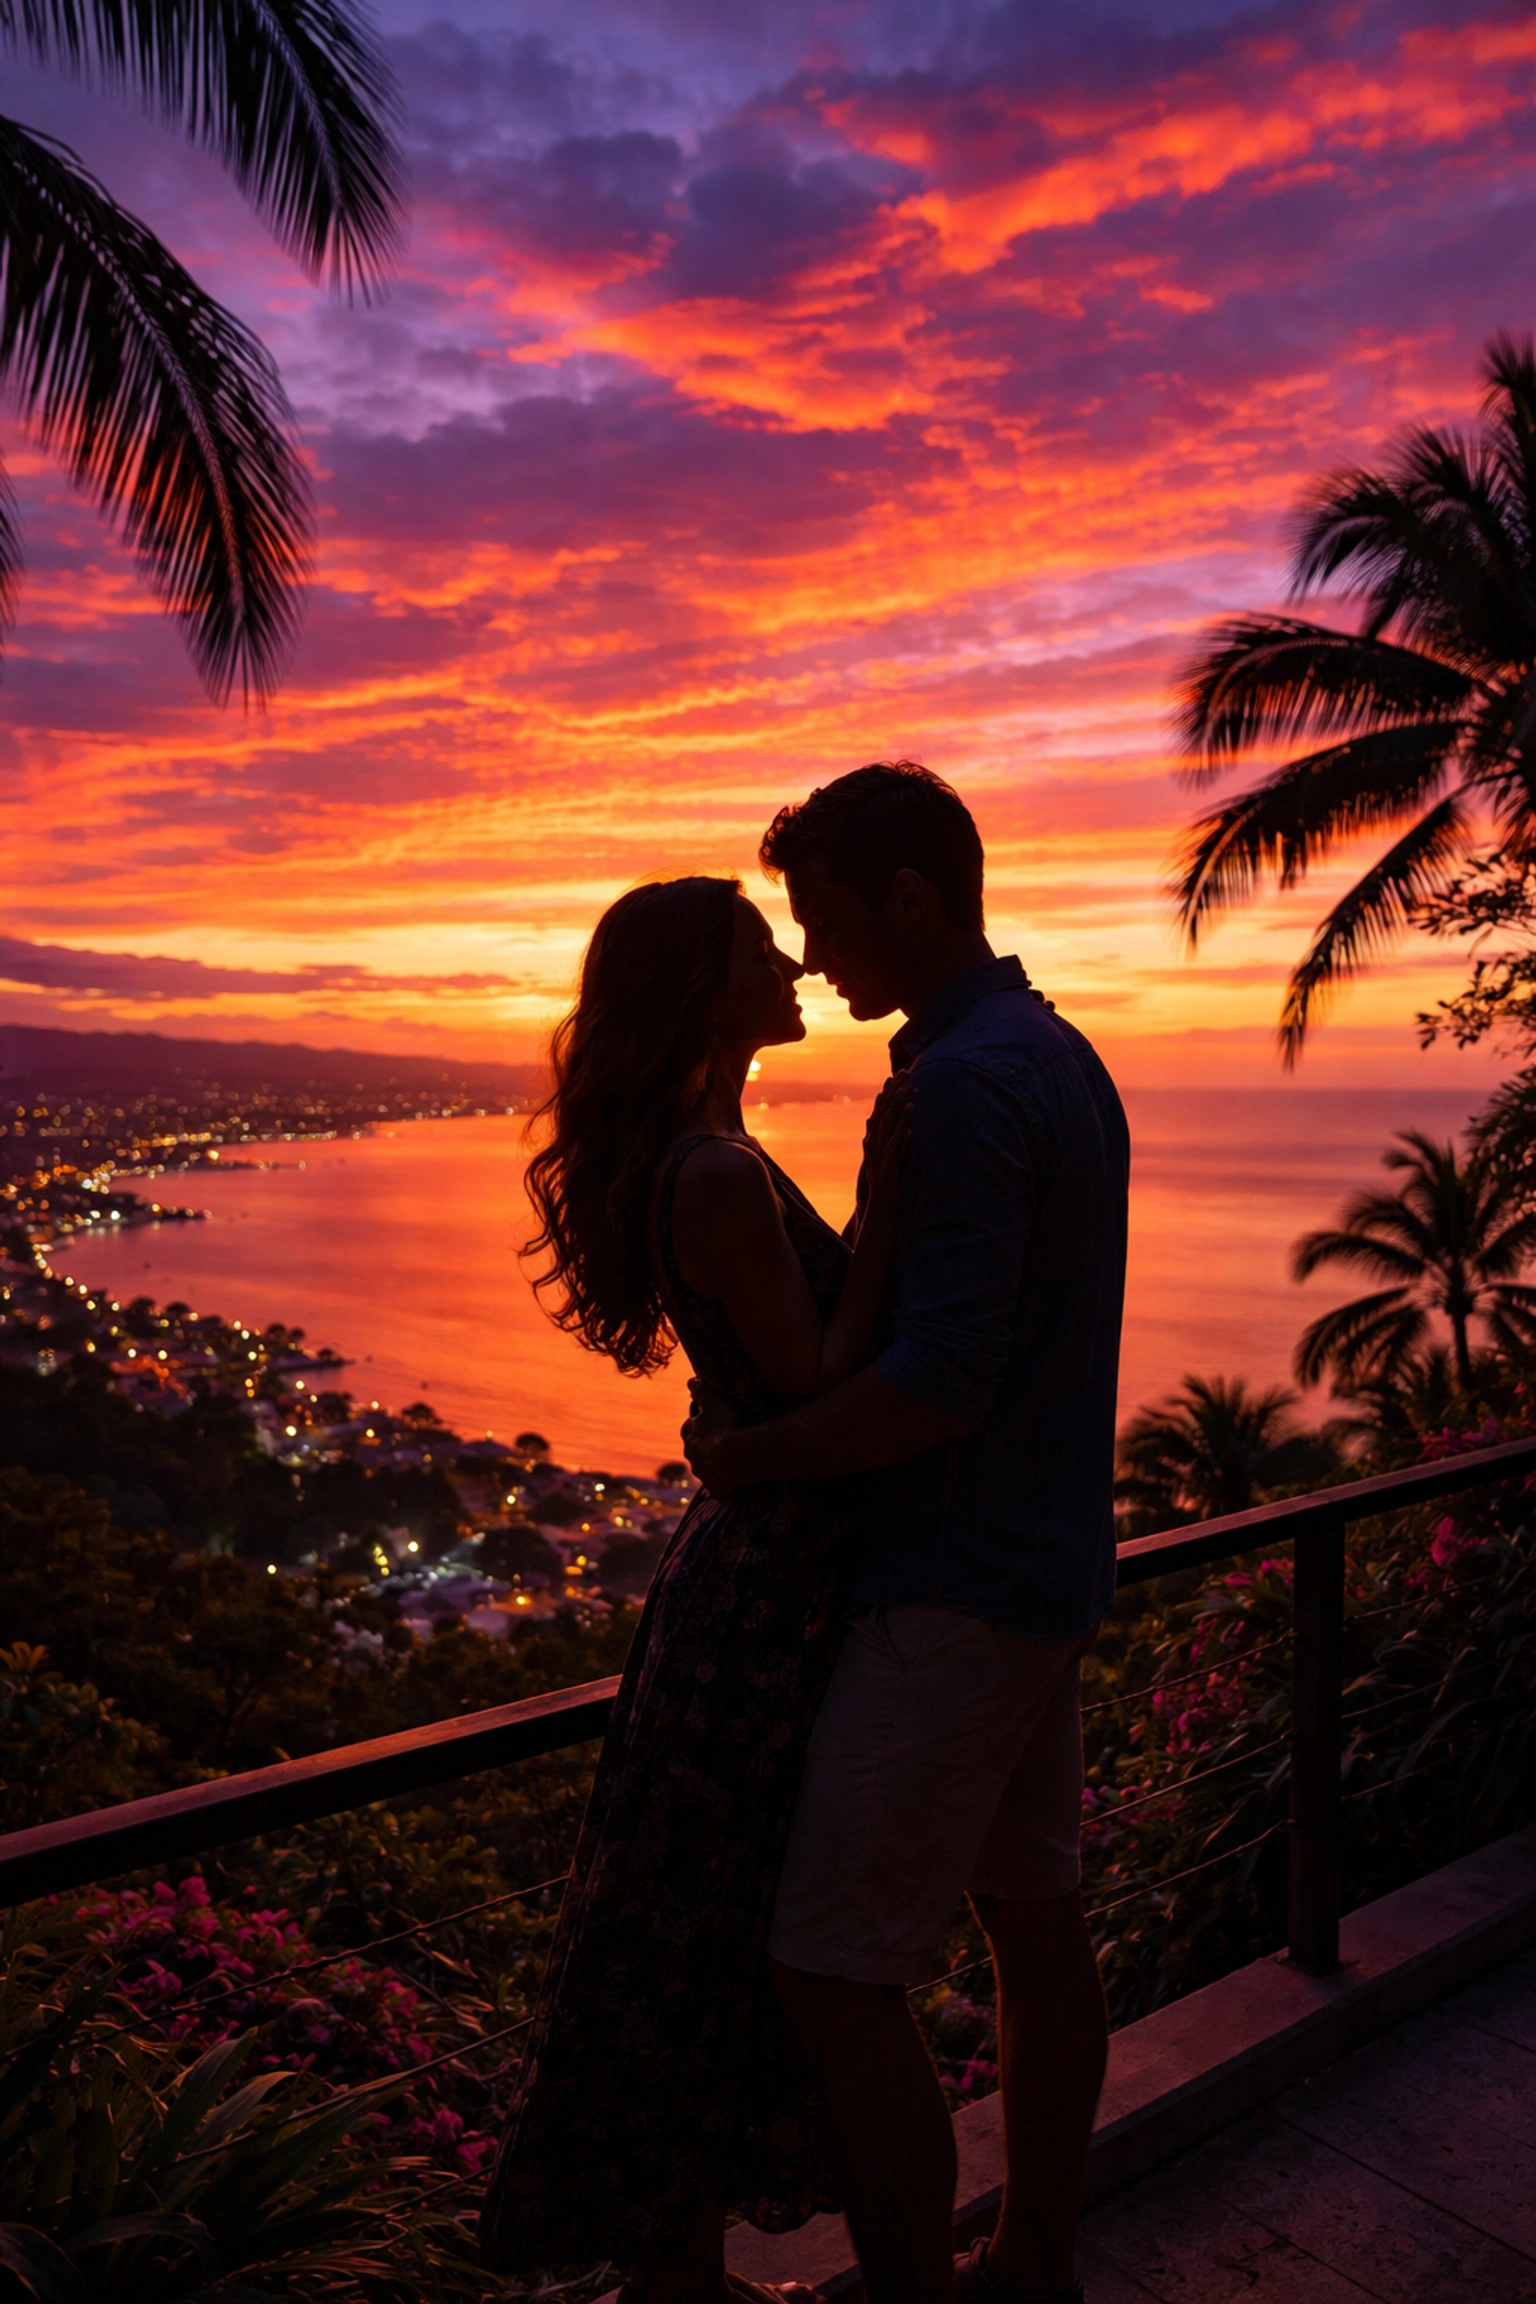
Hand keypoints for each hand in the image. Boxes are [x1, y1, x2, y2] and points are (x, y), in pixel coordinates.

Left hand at [681, 1382, 746, 1493]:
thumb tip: (690, 1382)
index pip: (692, 1426)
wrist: (739, 1456)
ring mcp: (703, 1474)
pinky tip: (735, 1478)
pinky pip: (719, 1485)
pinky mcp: (715, 1489)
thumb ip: (700, 1391)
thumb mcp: (714, 1401)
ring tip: (733, 1459)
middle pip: (697, 1449)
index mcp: (688, 1434)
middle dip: (707, 1445)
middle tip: (726, 1441)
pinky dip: (725, 1482)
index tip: (717, 1422)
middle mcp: (690, 1456)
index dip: (703, 1424)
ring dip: (715, 1464)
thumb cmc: (726, 1424)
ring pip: (706, 1468)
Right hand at [861, 1069, 912, 1220]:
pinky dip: (903, 1126)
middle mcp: (873, 1142)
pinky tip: (912, 1113)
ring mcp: (878, 1152)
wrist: (882, 1207)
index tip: (897, 1076)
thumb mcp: (896, 1159)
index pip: (880, 1110)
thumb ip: (900, 1144)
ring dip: (899, 1103)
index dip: (888, 1092)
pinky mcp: (887, 1162)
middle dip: (895, 1090)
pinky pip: (896, 1140)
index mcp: (873, 1139)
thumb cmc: (891, 1184)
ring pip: (888, 1121)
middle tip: (906, 1072)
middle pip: (883, 1110)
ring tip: (910, 1087)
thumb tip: (910, 1131)